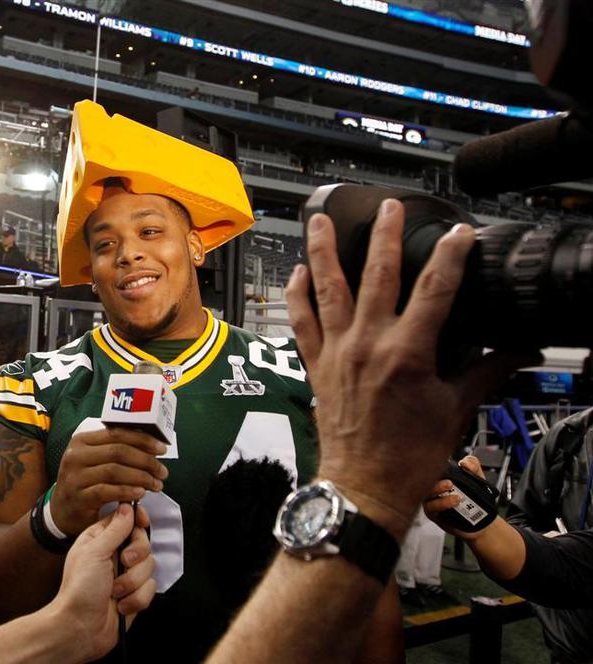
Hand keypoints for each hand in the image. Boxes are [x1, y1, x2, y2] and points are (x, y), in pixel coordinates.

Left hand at [48, 503, 156, 661]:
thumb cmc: (79, 590)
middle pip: (143, 542)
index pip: (126, 519)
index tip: (143, 522)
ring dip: (133, 581)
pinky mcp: (135, 594)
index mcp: (100, 539)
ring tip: (115, 591)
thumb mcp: (95, 552)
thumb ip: (114, 529)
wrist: (80, 628)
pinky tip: (121, 606)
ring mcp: (126, 576)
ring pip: (149, 566)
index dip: (137, 519)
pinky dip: (136, 599)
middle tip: (124, 562)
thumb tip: (127, 507)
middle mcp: (114, 555)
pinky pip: (151, 589)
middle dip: (137, 554)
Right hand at [51, 428, 167, 535]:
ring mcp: (75, 476)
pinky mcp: (79, 497)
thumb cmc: (85, 482)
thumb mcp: (95, 460)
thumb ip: (116, 450)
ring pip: (115, 471)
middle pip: (118, 451)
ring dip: (141, 477)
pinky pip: (107, 491)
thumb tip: (151, 447)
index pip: (116, 433)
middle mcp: (76, 455)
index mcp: (82, 440)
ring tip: (156, 485)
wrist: (61, 510)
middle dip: (146, 460)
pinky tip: (141, 493)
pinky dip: (127, 491)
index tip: (162, 449)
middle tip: (162, 471)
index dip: (142, 439)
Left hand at [286, 200, 537, 537]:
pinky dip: (297, 297)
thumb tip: (519, 351)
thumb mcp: (455, 410)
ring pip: (327, 290)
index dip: (451, 257)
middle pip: (377, 276)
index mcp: (407, 353)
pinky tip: (297, 273)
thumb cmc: (408, 455)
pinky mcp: (316, 365)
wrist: (363, 487)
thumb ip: (485, 372)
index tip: (460, 233)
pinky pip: (301, 323)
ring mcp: (336, 352)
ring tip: (320, 220)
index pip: (435, 290)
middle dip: (386, 236)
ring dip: (324, 252)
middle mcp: (367, 345)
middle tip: (391, 207)